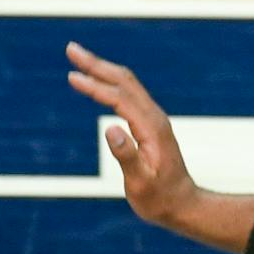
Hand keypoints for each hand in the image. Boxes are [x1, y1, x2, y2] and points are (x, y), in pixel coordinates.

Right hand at [66, 42, 196, 226]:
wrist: (183, 204)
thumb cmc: (160, 198)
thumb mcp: (141, 183)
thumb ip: (127, 156)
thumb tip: (110, 128)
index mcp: (151, 128)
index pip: (119, 98)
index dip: (95, 86)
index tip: (71, 76)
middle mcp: (154, 117)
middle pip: (124, 81)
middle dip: (96, 64)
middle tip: (70, 49)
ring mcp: (154, 119)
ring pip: (127, 84)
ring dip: (103, 69)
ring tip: (79, 58)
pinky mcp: (150, 124)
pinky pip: (128, 94)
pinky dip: (111, 82)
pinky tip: (99, 81)